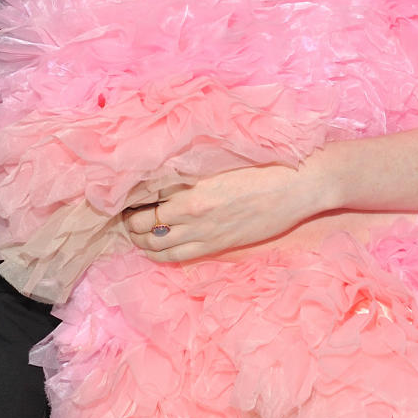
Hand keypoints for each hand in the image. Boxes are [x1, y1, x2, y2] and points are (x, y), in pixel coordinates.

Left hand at [126, 163, 324, 261]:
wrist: (296, 185)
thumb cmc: (261, 166)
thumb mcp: (217, 161)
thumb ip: (188, 169)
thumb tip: (160, 172)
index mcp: (189, 183)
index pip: (143, 195)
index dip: (128, 198)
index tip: (122, 195)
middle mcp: (191, 210)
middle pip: (142, 223)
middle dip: (129, 221)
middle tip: (124, 214)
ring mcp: (203, 231)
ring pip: (156, 244)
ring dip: (140, 240)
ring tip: (134, 233)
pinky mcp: (217, 245)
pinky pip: (177, 256)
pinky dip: (159, 253)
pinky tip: (153, 249)